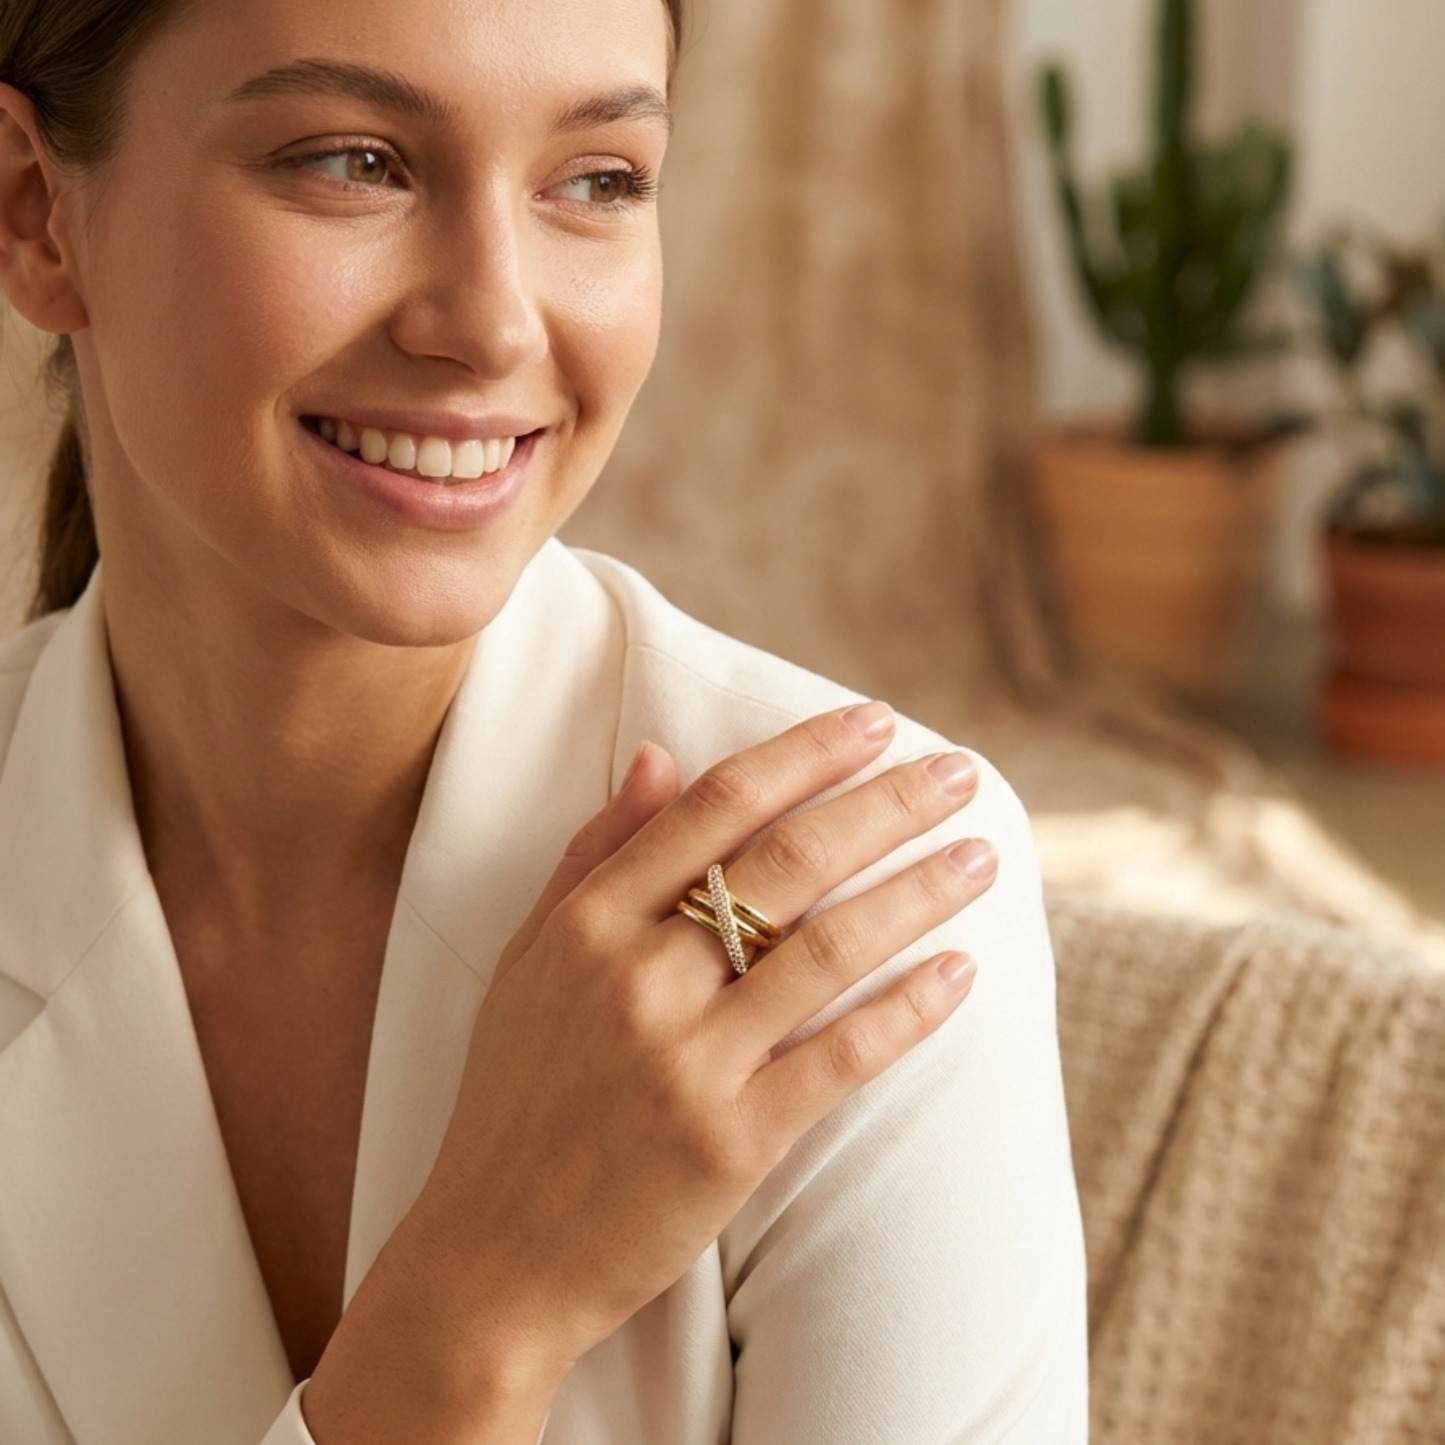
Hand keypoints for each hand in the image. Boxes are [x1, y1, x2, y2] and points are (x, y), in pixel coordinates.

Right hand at [307, 702, 993, 1441]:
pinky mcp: (731, 1142)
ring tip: (981, 856)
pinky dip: (909, 1010)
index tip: (874, 720)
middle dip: (886, 804)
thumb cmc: (513, 1098)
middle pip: (788, 860)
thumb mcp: (530, 960)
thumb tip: (659, 756)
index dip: (806, 753)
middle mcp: (637, 978)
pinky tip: (961, 972)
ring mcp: (686, 1062)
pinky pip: (841, 1058)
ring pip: (828, 948)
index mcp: (588, 924)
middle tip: (959, 772)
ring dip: (918, 891)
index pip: (717, 805)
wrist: (491, 1258)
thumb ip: (593, 854)